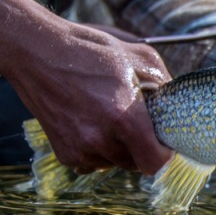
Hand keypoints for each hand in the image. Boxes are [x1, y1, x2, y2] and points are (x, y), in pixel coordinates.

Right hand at [0, 0, 173, 174]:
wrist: (36, 51)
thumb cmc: (90, 51)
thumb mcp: (140, 57)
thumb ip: (166, 86)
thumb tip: (179, 108)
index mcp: (124, 119)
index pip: (156, 163)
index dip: (165, 154)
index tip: (164, 140)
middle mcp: (101, 140)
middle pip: (137, 163)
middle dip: (142, 146)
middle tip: (137, 121)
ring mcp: (80, 149)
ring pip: (115, 163)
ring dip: (119, 148)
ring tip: (110, 116)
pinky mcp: (64, 153)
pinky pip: (93, 161)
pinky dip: (98, 148)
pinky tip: (92, 122)